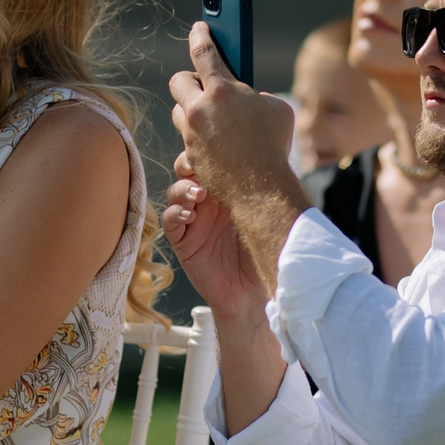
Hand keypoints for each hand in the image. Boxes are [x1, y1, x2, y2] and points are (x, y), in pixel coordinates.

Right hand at [163, 151, 265, 317]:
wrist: (255, 293)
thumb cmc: (268, 253)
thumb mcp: (269, 218)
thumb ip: (265, 192)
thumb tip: (274, 157)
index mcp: (231, 190)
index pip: (212, 162)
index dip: (209, 153)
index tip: (217, 151)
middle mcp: (210, 201)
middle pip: (188, 170)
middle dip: (189, 163)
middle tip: (200, 168)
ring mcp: (195, 219)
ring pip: (176, 191)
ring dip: (183, 189)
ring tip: (198, 194)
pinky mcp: (183, 240)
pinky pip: (170, 220)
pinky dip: (175, 213)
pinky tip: (189, 216)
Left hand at [167, 24, 298, 210]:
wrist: (261, 188)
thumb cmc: (273, 145)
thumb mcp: (276, 108)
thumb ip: (257, 96)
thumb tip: (249, 100)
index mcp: (221, 90)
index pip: (203, 51)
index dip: (200, 34)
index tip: (199, 27)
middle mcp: (199, 109)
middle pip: (178, 81)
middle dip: (190, 79)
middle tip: (205, 83)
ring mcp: (191, 133)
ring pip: (178, 111)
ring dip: (191, 108)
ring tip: (210, 114)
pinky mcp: (190, 155)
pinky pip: (187, 138)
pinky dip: (199, 136)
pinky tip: (216, 141)